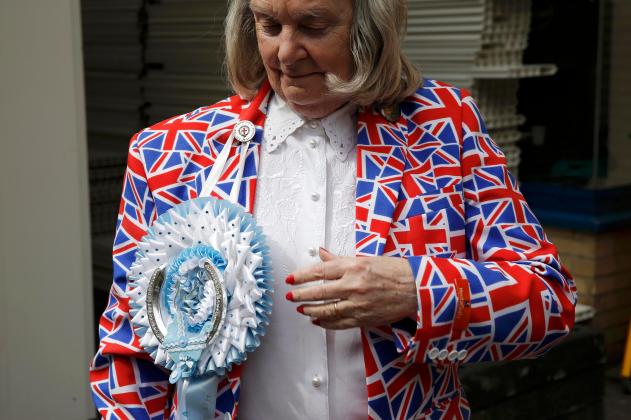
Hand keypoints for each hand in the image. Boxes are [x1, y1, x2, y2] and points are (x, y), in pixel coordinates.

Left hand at [285, 248, 417, 328]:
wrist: (417, 289)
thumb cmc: (394, 271)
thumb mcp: (365, 259)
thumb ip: (340, 260)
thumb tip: (321, 253)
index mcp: (354, 267)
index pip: (320, 271)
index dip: (302, 276)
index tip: (291, 279)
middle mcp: (354, 285)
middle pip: (320, 292)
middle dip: (301, 294)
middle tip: (290, 295)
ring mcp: (358, 304)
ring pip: (327, 310)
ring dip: (310, 310)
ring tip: (300, 308)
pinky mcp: (364, 318)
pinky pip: (339, 323)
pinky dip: (326, 323)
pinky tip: (317, 320)